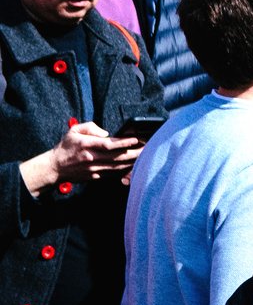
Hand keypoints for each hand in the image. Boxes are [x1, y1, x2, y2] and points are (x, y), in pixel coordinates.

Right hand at [23, 121, 140, 194]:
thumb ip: (90, 127)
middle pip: (116, 157)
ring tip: (144, 156)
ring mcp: (93, 169)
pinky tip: (133, 165)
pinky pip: (112, 174)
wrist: (54, 167)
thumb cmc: (66, 147)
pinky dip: (124, 170)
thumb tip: (107, 133)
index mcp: (86, 145)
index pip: (108, 144)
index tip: (135, 139)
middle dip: (134, 153)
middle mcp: (90, 158)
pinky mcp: (94, 177)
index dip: (123, 143)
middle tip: (147, 148)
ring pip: (117, 167)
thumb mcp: (74, 130)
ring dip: (132, 162)